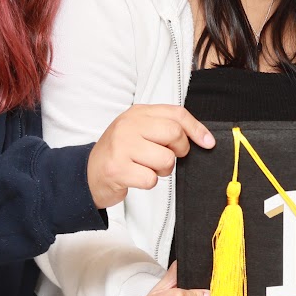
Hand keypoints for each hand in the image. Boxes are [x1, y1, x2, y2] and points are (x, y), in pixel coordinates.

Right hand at [86, 105, 213, 209]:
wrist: (88, 174)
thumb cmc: (120, 153)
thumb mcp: (139, 131)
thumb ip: (166, 128)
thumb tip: (204, 138)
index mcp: (137, 113)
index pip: (176, 114)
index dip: (197, 129)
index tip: (207, 142)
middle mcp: (128, 125)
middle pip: (174, 134)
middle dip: (178, 151)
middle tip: (164, 156)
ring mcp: (121, 146)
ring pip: (166, 159)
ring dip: (162, 170)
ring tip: (146, 167)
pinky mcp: (117, 169)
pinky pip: (151, 179)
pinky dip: (148, 182)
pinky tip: (136, 177)